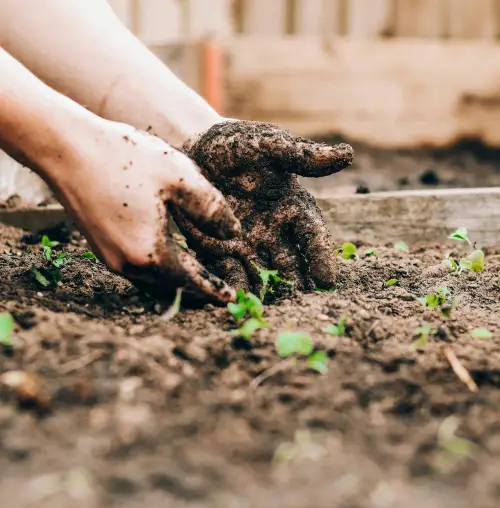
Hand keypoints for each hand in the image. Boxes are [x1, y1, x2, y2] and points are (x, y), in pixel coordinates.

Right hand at [46, 119, 240, 303]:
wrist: (65, 148)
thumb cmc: (124, 158)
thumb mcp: (179, 177)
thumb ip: (211, 209)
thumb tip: (233, 233)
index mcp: (151, 253)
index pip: (192, 282)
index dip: (215, 290)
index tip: (233, 298)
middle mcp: (128, 264)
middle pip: (171, 289)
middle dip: (198, 293)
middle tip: (219, 292)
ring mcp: (110, 258)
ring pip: (153, 283)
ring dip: (177, 284)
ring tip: (199, 279)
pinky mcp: (100, 247)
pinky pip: (137, 270)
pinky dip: (159, 272)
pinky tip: (169, 258)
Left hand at [172, 120, 352, 293]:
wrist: (196, 148)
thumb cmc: (238, 144)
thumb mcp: (270, 145)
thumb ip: (302, 156)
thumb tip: (347, 154)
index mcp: (293, 208)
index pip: (312, 237)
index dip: (321, 257)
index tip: (327, 281)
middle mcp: (275, 231)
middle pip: (291, 263)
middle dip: (296, 284)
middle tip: (301, 305)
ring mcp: (248, 243)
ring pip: (264, 274)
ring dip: (269, 292)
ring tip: (272, 311)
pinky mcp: (221, 250)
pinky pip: (231, 272)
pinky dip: (236, 287)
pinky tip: (239, 301)